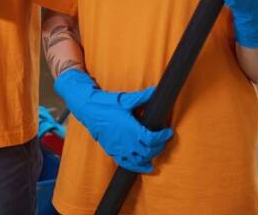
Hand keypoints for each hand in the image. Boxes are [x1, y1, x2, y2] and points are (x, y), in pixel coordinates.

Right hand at [54, 68, 172, 172]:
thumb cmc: (107, 104)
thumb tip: (156, 90)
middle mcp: (127, 142)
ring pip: (139, 159)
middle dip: (159, 146)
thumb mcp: (126, 100)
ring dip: (150, 156)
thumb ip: (143, 97)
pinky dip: (138, 167)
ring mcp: (120, 149)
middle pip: (148, 151)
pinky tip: (146, 167)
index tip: (168, 132)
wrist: (89, 110)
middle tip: (163, 140)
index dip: (163, 137)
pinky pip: (127, 164)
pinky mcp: (113, 152)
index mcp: (132, 130)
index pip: (153, 139)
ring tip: (155, 150)